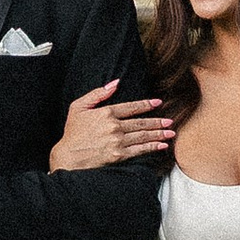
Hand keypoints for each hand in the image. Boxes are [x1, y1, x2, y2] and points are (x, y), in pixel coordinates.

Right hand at [50, 79, 173, 172]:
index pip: (131, 107)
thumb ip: (97, 94)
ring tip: (171, 133)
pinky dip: (152, 147)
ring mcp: (117, 141)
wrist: (68, 157)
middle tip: (170, 121)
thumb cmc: (72, 133)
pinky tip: (162, 146)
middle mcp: (114, 126)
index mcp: (106, 113)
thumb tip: (115, 83)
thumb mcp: (78, 107)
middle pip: (141, 123)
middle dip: (158, 122)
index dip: (146, 104)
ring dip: (159, 134)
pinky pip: (140, 150)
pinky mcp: (119, 155)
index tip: (157, 103)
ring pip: (143, 136)